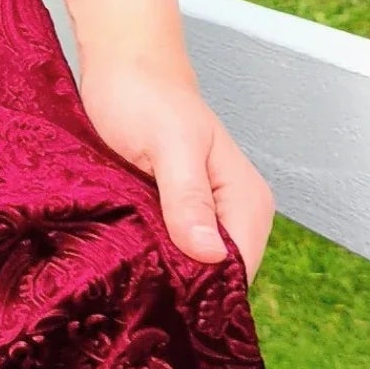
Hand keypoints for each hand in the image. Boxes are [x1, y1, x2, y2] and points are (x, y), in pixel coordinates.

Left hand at [78, 50, 273, 276]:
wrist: (123, 68)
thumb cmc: (147, 97)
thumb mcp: (169, 144)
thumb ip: (189, 197)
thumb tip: (212, 256)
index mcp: (246, 202)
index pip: (239, 272)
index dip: (203, 292)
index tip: (160, 300)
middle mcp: (233, 216)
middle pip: (217, 279)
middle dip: (181, 290)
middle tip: (134, 294)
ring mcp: (204, 220)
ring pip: (191, 270)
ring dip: (161, 278)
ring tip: (125, 281)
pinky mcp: (175, 219)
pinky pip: (170, 254)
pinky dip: (149, 261)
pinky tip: (123, 265)